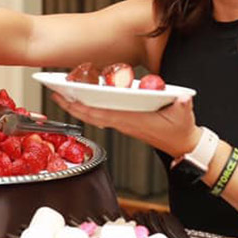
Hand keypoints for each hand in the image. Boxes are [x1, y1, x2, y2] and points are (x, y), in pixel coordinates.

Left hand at [50, 92, 200, 157]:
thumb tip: (183, 99)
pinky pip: (102, 113)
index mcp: (132, 120)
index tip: (67, 98)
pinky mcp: (125, 120)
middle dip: (71, 104)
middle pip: (91, 113)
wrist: (182, 145)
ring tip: (63, 93)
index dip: (82, 107)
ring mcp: (122, 122)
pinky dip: (89, 106)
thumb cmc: (180, 130)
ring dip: (77, 105)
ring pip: (94, 113)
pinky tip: (83, 97)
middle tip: (54, 92)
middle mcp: (123, 122)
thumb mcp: (183, 115)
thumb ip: (183, 105)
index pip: (101, 113)